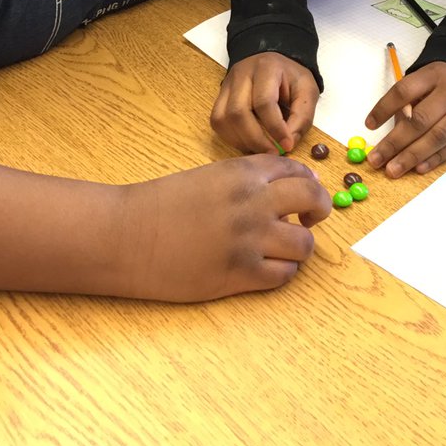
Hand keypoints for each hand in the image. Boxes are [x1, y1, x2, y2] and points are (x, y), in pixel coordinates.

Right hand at [121, 155, 330, 301]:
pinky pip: (283, 275)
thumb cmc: (161, 204)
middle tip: (308, 219)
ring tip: (281, 248)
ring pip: (304, 244)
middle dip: (317, 209)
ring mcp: (249, 238)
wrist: (128, 235)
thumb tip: (281, 189)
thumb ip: (244, 180)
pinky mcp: (240, 273)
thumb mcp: (208, 177)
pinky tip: (264, 268)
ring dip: (298, 247)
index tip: (305, 193)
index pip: (296, 171)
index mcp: (243, 172)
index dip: (306, 182)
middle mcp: (253, 201)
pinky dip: (280, 272)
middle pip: (312, 199)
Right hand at [211, 53, 319, 154]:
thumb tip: (288, 144)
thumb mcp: (307, 90)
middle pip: (238, 112)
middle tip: (272, 153)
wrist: (273, 60)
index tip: (287, 145)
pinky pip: (218, 121)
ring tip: (261, 150)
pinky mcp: (220, 97)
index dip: (275, 127)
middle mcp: (241, 74)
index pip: (264, 102)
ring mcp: (227, 85)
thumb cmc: (291, 77)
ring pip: (223, 119)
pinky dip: (231, 138)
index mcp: (266, 68)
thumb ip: (302, 116)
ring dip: (241, 141)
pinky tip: (248, 142)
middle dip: (255, 139)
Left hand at [365, 62, 445, 176]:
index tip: (369, 125)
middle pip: (420, 119)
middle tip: (376, 160)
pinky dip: (434, 158)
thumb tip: (391, 134)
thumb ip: (409, 102)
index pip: (403, 91)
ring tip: (393, 169)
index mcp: (433, 75)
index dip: (384, 108)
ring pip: (437, 136)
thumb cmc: (443, 82)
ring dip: (412, 156)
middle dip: (395, 142)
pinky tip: (417, 168)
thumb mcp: (426, 80)